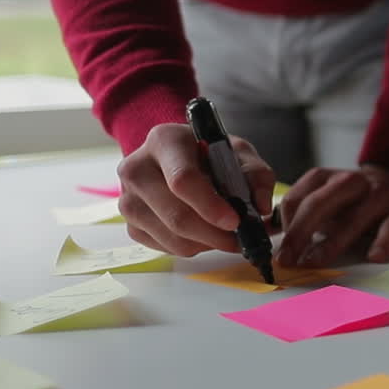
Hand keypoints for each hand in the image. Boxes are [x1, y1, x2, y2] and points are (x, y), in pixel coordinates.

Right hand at [118, 123, 274, 255]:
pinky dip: (192, 247)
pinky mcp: (130, 224)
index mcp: (164, 141)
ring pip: (171, 236)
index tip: (235, 221)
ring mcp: (128, 198)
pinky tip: (205, 233)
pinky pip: (164, 247)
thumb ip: (256, 174)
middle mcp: (137, 168)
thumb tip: (260, 207)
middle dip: (214, 234)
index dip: (210, 205)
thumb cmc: (210, 153)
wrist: (178, 157)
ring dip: (206, 244)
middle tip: (241, 239)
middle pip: (176, 214)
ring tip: (227, 235)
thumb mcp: (238, 152)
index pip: (183, 180)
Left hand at [275, 164, 388, 267]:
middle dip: (300, 232)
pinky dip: (382, 242)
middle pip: (321, 203)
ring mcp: (381, 194)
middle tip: (287, 259)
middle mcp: (353, 181)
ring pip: (354, 217)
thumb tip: (274, 245)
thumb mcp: (327, 203)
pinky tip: (373, 256)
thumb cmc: (355, 203)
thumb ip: (303, 218)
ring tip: (316, 262)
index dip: (285, 225)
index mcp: (328, 178)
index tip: (279, 251)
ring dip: (332, 242)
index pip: (298, 197)